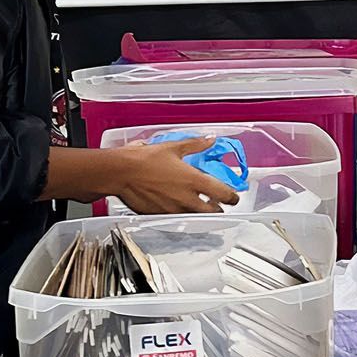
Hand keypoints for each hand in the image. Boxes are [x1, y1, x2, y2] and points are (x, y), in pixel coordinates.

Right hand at [112, 136, 238, 214]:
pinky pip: (177, 218)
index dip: (233, 197)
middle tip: (216, 203)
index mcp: (194, 181)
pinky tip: (177, 204)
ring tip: (197, 204)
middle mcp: (187, 199)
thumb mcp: (174, 147)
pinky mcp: (161, 216)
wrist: (121, 173)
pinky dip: (182, 213)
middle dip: (217, 209)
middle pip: (213, 212)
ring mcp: (175, 210)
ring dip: (200, 212)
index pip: (224, 194)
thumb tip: (211, 139)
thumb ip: (196, 145)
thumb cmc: (145, 159)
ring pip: (196, 217)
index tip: (234, 197)